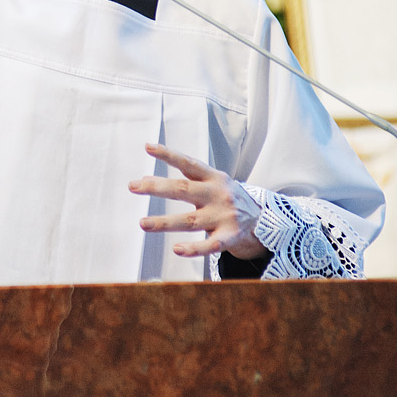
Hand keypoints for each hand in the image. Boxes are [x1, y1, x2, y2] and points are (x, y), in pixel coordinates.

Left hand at [129, 144, 264, 260]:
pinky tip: (177, 249)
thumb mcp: (211, 182)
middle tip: (133, 186)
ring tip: (143, 223)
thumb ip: (184, 179)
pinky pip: (210, 245)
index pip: (188, 163)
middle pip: (184, 189)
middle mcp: (218, 194)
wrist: (263, 220)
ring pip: (190, 220)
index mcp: (213, 177)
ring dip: (164, 222)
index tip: (148, 147)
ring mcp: (224, 216)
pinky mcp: (229, 237)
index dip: (168, 154)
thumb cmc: (226, 198)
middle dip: (157, 187)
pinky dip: (194, 248)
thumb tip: (146, 179)